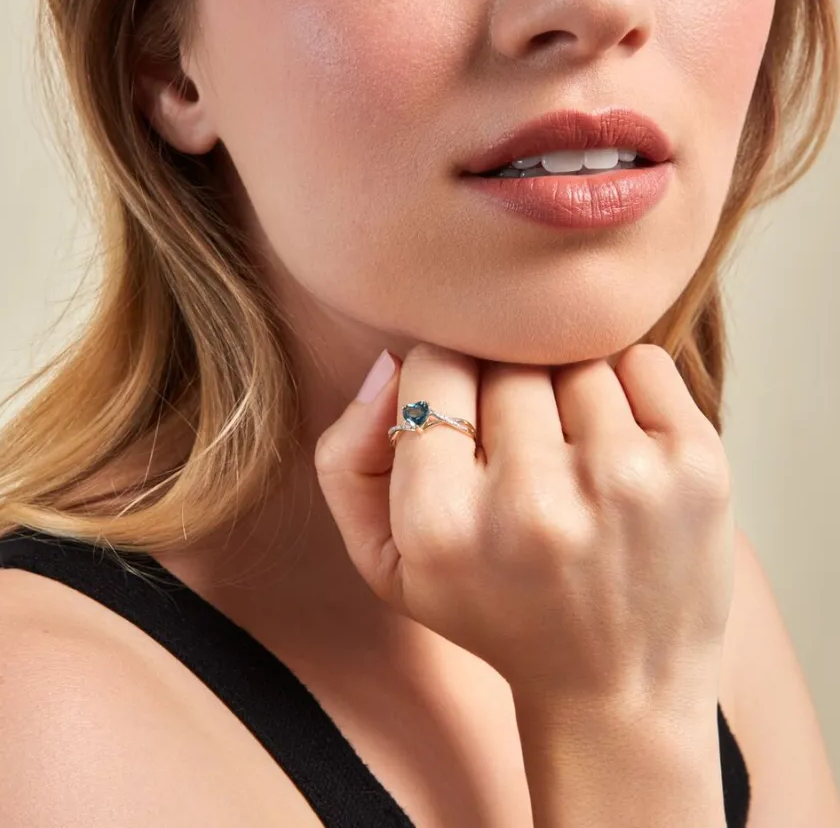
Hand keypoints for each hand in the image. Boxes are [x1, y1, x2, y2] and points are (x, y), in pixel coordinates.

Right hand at [315, 343, 734, 717]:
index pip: (432, 367)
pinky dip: (627, 387)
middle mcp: (533, 503)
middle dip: (504, 388)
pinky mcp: (697, 467)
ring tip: (570, 455)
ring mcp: (624, 482)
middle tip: (519, 446)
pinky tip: (620, 447)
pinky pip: (644, 361)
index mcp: (443, 525)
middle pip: (505, 360)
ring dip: (566, 390)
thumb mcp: (386, 561)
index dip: (442, 381)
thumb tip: (390, 360)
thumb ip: (347, 457)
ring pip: (575, 359)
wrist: (618, 686)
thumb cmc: (492, 611)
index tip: (462, 417)